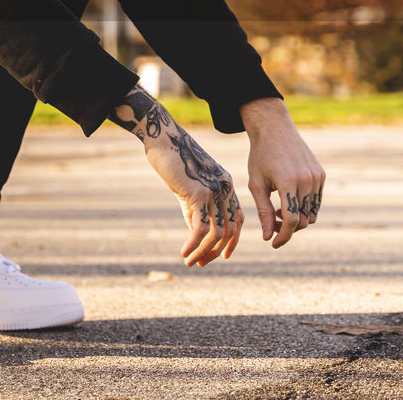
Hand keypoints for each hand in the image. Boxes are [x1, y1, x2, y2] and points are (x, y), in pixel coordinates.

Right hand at [112, 87, 242, 266]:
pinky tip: (184, 252)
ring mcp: (214, 191)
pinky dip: (193, 245)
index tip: (222, 256)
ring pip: (217, 233)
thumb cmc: (173, 161)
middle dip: (215, 252)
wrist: (164, 139)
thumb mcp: (189, 187)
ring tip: (190, 261)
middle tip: (199, 263)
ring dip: (204, 252)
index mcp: (227, 186)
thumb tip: (197, 234)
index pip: (238, 220)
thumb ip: (196, 208)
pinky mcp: (199, 194)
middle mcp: (226, 189)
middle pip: (229, 231)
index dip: (232, 241)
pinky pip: (201, 228)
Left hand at [241, 98, 324, 248]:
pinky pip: (316, 201)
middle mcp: (307, 180)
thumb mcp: (256, 184)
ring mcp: (317, 177)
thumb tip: (268, 238)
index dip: (283, 236)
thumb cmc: (260, 157)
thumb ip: (263, 212)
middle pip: (304, 220)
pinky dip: (304, 207)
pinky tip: (287, 200)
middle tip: (271, 223)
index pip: (292, 220)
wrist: (275, 130)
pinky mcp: (321, 175)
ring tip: (277, 210)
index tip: (273, 244)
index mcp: (288, 182)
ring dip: (297, 219)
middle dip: (288, 228)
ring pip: (312, 213)